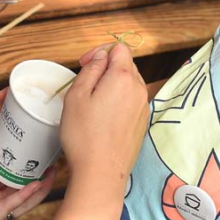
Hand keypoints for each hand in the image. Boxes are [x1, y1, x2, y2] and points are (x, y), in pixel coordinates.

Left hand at [0, 131, 53, 219]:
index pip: (10, 167)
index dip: (24, 158)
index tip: (36, 144)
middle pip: (22, 182)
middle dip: (37, 172)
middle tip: (52, 158)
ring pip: (22, 196)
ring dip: (38, 185)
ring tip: (52, 170)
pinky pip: (11, 205)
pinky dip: (24, 195)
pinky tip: (35, 184)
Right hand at [60, 43, 148, 184]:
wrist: (101, 172)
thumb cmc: (84, 135)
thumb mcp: (76, 95)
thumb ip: (90, 69)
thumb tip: (100, 57)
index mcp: (123, 78)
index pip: (119, 48)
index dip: (99, 51)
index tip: (84, 64)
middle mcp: (139, 89)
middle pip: (126, 64)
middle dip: (106, 67)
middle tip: (85, 83)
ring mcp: (143, 107)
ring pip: (129, 83)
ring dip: (112, 84)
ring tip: (93, 102)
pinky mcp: (142, 123)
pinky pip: (131, 101)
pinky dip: (118, 101)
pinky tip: (103, 117)